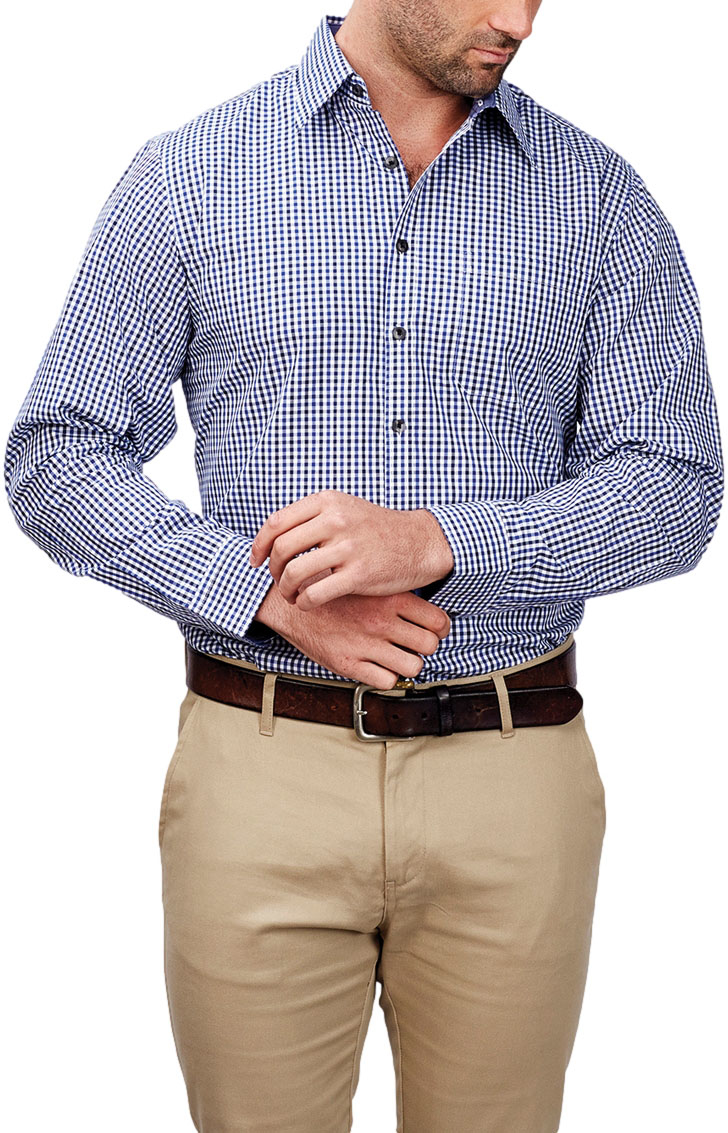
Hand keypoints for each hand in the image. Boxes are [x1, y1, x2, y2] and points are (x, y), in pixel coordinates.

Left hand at [249, 490, 453, 610]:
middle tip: (278, 580)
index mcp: (327, 502)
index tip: (256, 561)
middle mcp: (335, 520)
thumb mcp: (344, 508)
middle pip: (282, 549)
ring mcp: (348, 547)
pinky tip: (308, 603)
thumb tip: (273, 536)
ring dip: (286, 589)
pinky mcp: (358, 574)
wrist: (418, 543)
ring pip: (295, 573)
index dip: (259, 545)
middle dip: (273, 570)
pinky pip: (315, 594)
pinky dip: (304, 603)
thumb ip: (311, 517)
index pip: (276, 523)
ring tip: (292, 595)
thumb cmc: (376, 530)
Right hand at [253, 580, 451, 689]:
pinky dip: (386, 677)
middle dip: (424, 648)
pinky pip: (386, 681)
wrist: (288, 602)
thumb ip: (392, 591)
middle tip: (414, 645)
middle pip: (429, 645)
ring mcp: (365, 643)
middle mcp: (381, 621)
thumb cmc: (326, 590)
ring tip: (396, 657)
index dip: (440, 629)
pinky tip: (377, 665)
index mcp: (388, 597)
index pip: (438, 620)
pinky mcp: (348, 663)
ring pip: (413, 666)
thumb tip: (421, 602)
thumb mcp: (364, 579)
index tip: (433, 630)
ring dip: (407, 664)